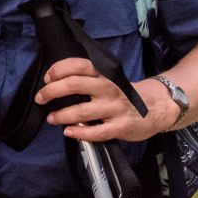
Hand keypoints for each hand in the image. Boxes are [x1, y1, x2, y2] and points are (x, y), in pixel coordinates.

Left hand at [35, 57, 175, 143]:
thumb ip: (87, 79)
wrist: (156, 108)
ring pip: (82, 110)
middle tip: (41, 98)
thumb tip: (54, 83)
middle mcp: (108, 88)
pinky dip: (79, 133)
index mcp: (104, 74)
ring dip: (62, 115)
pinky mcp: (121, 127)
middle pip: (74, 84)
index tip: (47, 78)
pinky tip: (69, 132)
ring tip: (51, 118)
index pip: (78, 65)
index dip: (58, 69)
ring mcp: (115, 108)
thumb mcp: (108, 80)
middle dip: (52, 91)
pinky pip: (96, 132)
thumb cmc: (122, 94)